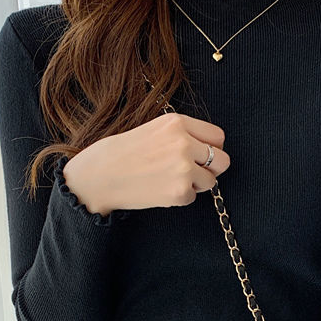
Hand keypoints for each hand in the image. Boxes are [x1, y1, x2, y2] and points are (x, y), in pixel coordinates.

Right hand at [62, 112, 229, 214]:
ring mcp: (184, 168)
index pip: (217, 136)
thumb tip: (207, 149)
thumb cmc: (120, 154)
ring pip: (211, 181)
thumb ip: (180, 135)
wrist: (97, 177)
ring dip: (195, 185)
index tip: (202, 156)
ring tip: (170, 180)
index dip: (211, 148)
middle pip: (223, 160)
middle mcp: (184, 143)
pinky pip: (193, 197)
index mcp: (177, 123)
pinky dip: (180, 198)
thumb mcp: (153, 130)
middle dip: (212, 169)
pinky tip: (159, 190)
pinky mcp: (181, 192)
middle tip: (194, 172)